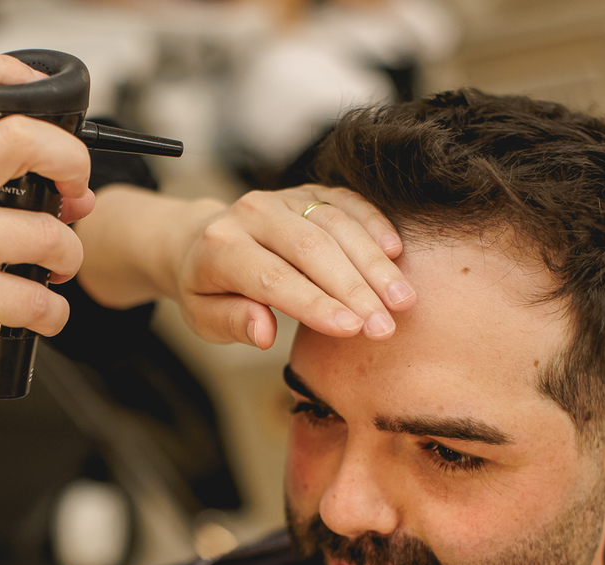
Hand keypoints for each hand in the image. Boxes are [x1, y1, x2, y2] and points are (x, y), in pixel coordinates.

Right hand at [0, 45, 94, 409]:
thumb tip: (66, 186)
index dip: (9, 73)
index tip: (44, 104)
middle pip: (22, 136)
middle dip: (73, 163)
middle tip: (78, 193)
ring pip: (48, 233)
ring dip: (70, 259)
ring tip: (53, 273)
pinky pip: (40, 300)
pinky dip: (53, 315)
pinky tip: (37, 316)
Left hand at [172, 184, 411, 349]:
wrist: (202, 240)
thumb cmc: (208, 288)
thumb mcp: (204, 316)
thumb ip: (233, 323)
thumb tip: (265, 333)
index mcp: (220, 246)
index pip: (273, 277)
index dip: (315, 304)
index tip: (353, 329)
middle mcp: (252, 213)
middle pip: (312, 248)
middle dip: (354, 290)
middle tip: (385, 327)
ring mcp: (284, 197)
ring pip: (336, 224)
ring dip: (373, 264)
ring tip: (402, 301)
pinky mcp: (309, 191)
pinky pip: (347, 201)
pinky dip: (374, 224)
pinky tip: (396, 253)